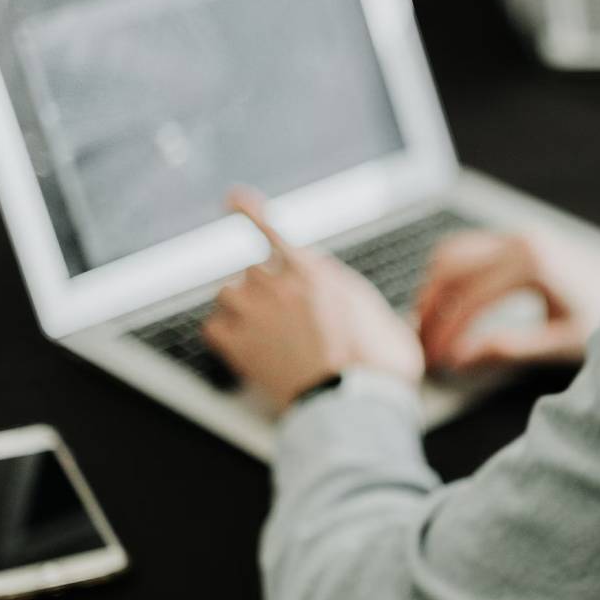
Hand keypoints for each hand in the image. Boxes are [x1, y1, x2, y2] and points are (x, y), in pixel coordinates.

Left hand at [204, 189, 423, 408]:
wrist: (355, 402)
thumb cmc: (378, 365)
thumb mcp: (386, 320)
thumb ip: (367, 306)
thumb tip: (382, 317)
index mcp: (316, 271)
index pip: (271, 230)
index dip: (249, 211)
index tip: (233, 197)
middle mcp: (280, 284)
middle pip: (254, 271)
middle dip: (267, 291)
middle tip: (285, 319)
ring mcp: (255, 313)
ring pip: (228, 295)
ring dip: (241, 309)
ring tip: (264, 334)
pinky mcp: (238, 344)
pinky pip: (214, 327)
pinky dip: (225, 335)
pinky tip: (242, 346)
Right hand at [416, 232, 586, 372]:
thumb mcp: (563, 341)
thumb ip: (512, 349)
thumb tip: (462, 359)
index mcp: (533, 264)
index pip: (471, 299)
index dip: (448, 334)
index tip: (438, 362)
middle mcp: (520, 240)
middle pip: (451, 269)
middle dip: (431, 311)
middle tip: (423, 348)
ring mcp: (517, 234)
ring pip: (451, 253)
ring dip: (433, 289)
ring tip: (428, 330)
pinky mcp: (516, 238)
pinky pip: (466, 248)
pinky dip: (447, 276)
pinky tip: (445, 307)